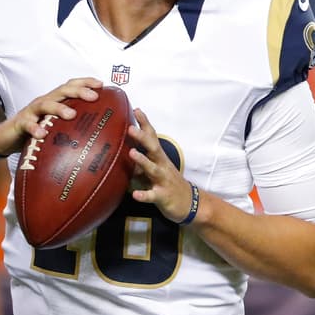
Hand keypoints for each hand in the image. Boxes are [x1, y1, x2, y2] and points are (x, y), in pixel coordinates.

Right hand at [0, 77, 102, 156]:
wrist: (7, 137)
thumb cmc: (36, 129)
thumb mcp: (56, 124)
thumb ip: (72, 125)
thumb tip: (98, 133)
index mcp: (54, 100)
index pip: (70, 86)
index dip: (85, 82)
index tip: (101, 84)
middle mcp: (44, 101)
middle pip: (62, 91)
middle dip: (78, 91)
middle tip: (94, 97)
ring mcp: (32, 111)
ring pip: (45, 104)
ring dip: (59, 108)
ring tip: (71, 115)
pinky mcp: (21, 123)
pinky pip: (28, 124)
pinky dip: (35, 128)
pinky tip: (42, 134)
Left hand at [127, 108, 194, 222]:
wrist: (191, 204)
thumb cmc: (169, 184)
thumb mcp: (155, 169)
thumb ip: (141, 160)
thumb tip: (123, 151)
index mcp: (159, 158)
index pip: (152, 137)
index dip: (145, 124)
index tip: (136, 110)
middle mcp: (162, 166)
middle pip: (153, 148)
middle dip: (142, 137)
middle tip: (130, 128)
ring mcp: (163, 180)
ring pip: (152, 169)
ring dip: (142, 161)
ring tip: (132, 153)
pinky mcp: (163, 196)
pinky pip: (153, 195)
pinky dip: (144, 194)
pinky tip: (136, 194)